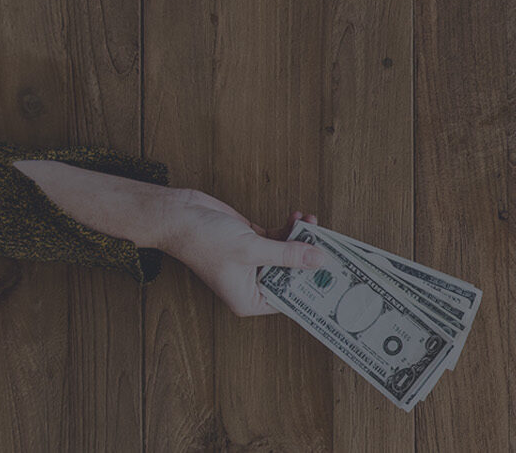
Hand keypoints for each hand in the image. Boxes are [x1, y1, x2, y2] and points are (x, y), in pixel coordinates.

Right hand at [164, 199, 327, 317]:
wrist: (180, 215)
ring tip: (312, 225)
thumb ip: (287, 254)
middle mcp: (252, 284)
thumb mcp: (251, 249)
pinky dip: (289, 229)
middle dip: (309, 258)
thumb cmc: (204, 240)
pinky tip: (299, 218)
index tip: (334, 278)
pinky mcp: (252, 242)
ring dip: (301, 239)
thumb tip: (317, 259)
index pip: (288, 298)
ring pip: (287, 254)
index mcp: (249, 299)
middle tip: (330, 245)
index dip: (310, 287)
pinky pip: (278, 239)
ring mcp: (253, 262)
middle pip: (291, 274)